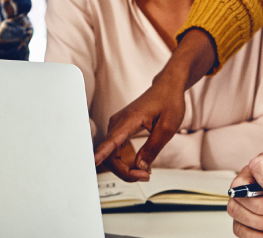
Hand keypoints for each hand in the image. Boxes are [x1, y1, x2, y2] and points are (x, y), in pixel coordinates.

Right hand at [93, 28, 217, 178]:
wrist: (167, 86)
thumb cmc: (169, 101)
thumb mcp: (168, 127)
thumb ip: (153, 148)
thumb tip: (140, 167)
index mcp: (129, 119)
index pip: (111, 140)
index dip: (102, 154)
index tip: (93, 162)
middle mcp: (118, 122)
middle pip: (110, 154)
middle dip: (124, 171)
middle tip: (145, 176)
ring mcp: (117, 125)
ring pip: (112, 155)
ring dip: (125, 168)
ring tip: (145, 172)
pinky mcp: (120, 129)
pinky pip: (116, 150)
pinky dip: (125, 162)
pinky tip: (139, 164)